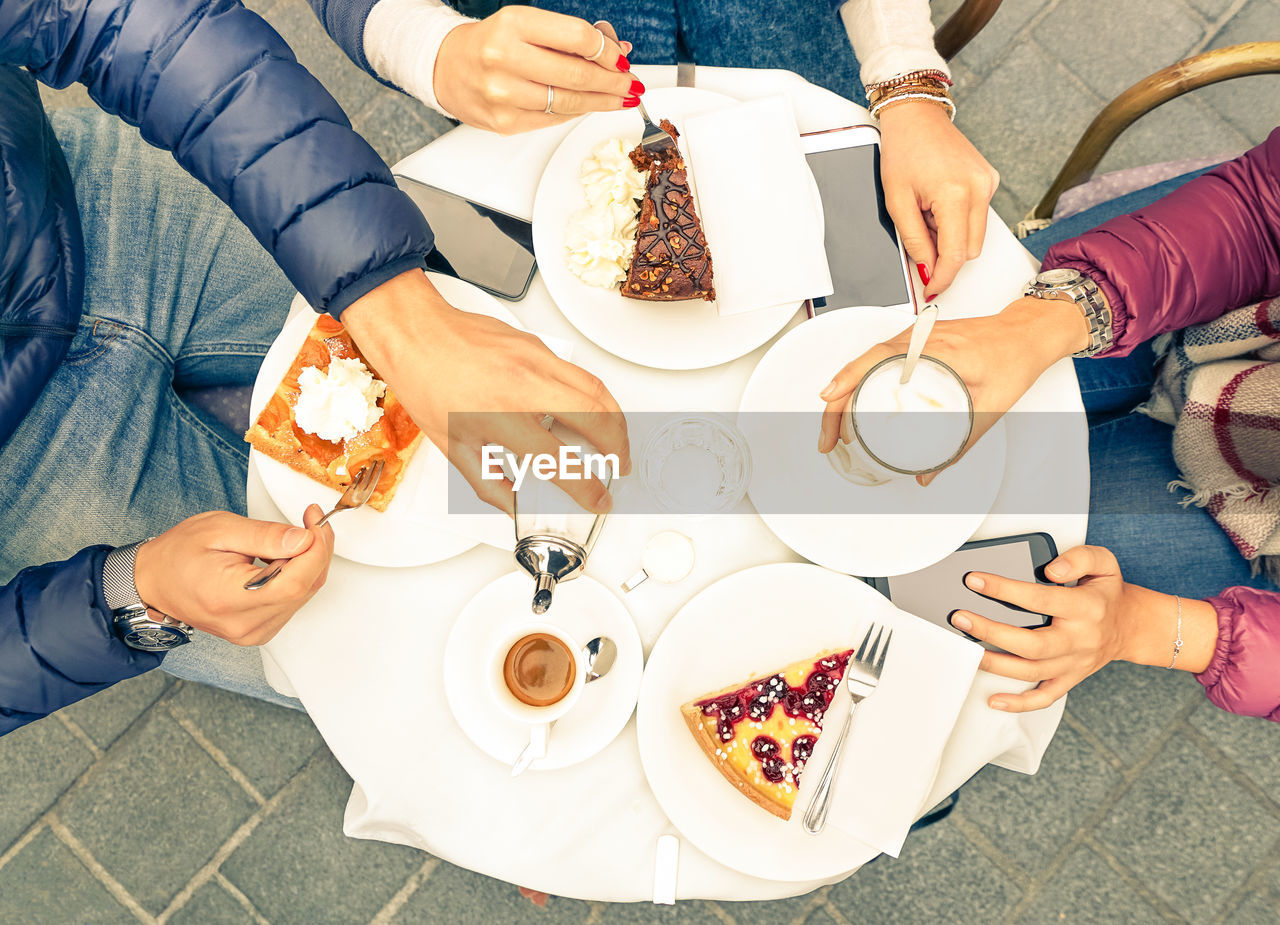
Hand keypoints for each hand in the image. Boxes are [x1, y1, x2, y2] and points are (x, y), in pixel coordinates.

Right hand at [133, 505, 334, 645]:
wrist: (152, 582)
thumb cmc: (178, 555)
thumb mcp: (220, 530)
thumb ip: (265, 536)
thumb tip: (303, 539)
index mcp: (231, 600)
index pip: (295, 582)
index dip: (316, 548)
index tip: (315, 520)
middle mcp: (245, 625)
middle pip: (305, 588)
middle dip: (316, 550)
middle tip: (309, 520)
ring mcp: (253, 633)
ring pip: (303, 595)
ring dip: (307, 563)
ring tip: (287, 539)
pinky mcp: (258, 631)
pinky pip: (292, 602)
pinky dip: (296, 577)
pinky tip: (280, 560)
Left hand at [342, 270, 629, 514]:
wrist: (418, 335)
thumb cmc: (428, 383)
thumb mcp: (454, 446)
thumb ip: (489, 484)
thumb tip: (514, 505)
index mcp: (504, 418)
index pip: (561, 462)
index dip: (587, 488)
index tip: (598, 498)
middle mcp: (527, 386)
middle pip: (597, 419)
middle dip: (618, 449)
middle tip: (618, 467)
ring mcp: (538, 361)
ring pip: (598, 390)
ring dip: (616, 420)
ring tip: (614, 441)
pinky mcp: (540, 346)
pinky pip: (581, 372)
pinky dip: (595, 395)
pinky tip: (590, 410)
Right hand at [435, 8, 637, 133]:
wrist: (445, 68)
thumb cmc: (490, 43)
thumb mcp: (526, 24)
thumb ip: (569, 37)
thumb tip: (617, 50)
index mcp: (513, 24)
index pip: (576, 38)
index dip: (607, 51)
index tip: (621, 58)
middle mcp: (505, 58)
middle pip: (577, 75)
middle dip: (612, 81)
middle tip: (630, 83)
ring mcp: (504, 94)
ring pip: (569, 103)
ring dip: (602, 102)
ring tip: (620, 98)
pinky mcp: (505, 122)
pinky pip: (554, 119)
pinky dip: (577, 112)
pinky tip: (589, 106)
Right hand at [817, 295, 1088, 483]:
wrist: (1028, 332)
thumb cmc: (1015, 359)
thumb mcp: (990, 408)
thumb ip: (959, 445)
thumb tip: (929, 473)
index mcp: (939, 350)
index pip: (879, 359)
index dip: (847, 379)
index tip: (829, 401)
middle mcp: (922, 338)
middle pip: (863, 363)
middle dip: (836, 400)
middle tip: (830, 436)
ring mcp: (917, 336)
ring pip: (867, 359)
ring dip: (845, 389)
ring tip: (836, 424)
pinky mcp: (918, 339)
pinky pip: (879, 356)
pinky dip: (860, 377)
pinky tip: (855, 398)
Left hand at [877, 101, 1000, 298]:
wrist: (917, 116)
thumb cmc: (904, 150)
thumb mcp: (897, 202)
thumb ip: (914, 241)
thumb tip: (927, 270)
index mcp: (956, 194)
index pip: (956, 255)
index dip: (943, 278)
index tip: (932, 290)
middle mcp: (980, 189)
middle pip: (969, 250)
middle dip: (944, 255)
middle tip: (920, 239)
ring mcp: (988, 183)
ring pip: (974, 236)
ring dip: (950, 237)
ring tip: (926, 214)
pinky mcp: (989, 180)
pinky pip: (976, 217)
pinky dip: (957, 221)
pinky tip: (938, 203)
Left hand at [949, 545, 1217, 712]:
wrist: (1131, 626)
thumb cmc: (1107, 593)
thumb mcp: (1103, 564)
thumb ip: (1079, 558)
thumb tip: (1051, 569)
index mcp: (1086, 608)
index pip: (1041, 599)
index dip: (1005, 590)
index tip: (975, 581)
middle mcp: (1079, 640)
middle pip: (1032, 644)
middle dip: (991, 632)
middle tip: (961, 618)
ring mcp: (1073, 664)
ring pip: (1032, 672)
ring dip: (996, 664)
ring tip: (966, 650)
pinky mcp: (1069, 679)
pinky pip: (1044, 697)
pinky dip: (1019, 703)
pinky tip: (994, 700)